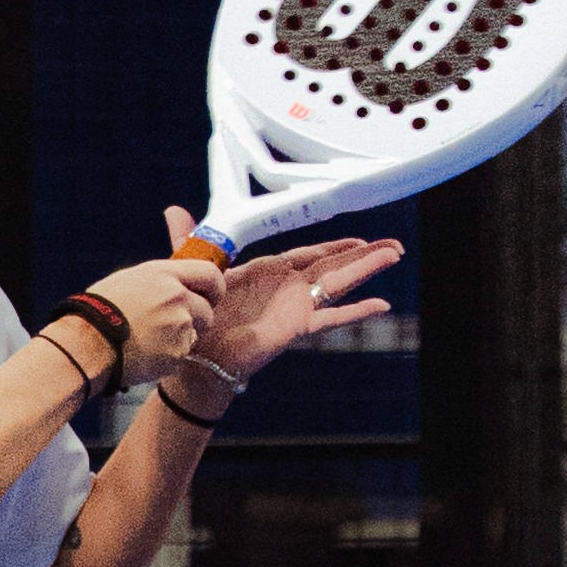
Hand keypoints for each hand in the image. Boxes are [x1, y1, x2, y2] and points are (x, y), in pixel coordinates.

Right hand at [81, 251, 227, 388]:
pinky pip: (181, 356)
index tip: (210, 296)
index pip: (211, 275)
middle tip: (172, 325)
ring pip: (194, 335)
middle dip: (196, 320)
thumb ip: (160, 280)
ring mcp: (179, 327)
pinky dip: (168, 357)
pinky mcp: (176, 354)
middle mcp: (177, 298)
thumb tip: (178, 282)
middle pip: (208, 311)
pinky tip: (145, 354)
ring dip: (179, 339)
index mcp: (166, 275)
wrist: (87, 343)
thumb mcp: (130, 279)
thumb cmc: (99, 310)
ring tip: (150, 340)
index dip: (214, 288)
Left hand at [163, 215, 399, 382]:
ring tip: (394, 256)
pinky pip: (332, 317)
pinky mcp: (297, 326)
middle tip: (393, 245)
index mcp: (267, 271)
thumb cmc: (197, 315)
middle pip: (332, 265)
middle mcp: (287, 287)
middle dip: (362, 254)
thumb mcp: (195, 268)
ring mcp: (295, 307)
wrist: (196, 354)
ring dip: (365, 270)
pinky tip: (381, 306)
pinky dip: (356, 311)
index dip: (334, 245)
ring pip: (338, 283)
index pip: (308, 253)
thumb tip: (173, 211)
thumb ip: (189, 238)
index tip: (359, 238)